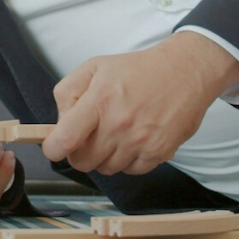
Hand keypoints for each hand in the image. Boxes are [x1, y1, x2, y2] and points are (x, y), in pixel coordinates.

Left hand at [41, 31, 238, 175]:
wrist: (185, 71)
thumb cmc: (136, 70)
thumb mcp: (93, 68)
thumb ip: (67, 94)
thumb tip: (60, 124)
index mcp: (100, 101)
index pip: (66, 139)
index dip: (53, 149)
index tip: (53, 147)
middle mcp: (120, 124)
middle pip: (83, 161)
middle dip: (78, 153)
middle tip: (86, 138)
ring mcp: (141, 141)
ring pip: (106, 169)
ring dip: (103, 157)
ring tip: (113, 134)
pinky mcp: (160, 152)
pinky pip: (130, 171)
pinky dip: (126, 161)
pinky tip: (131, 140)